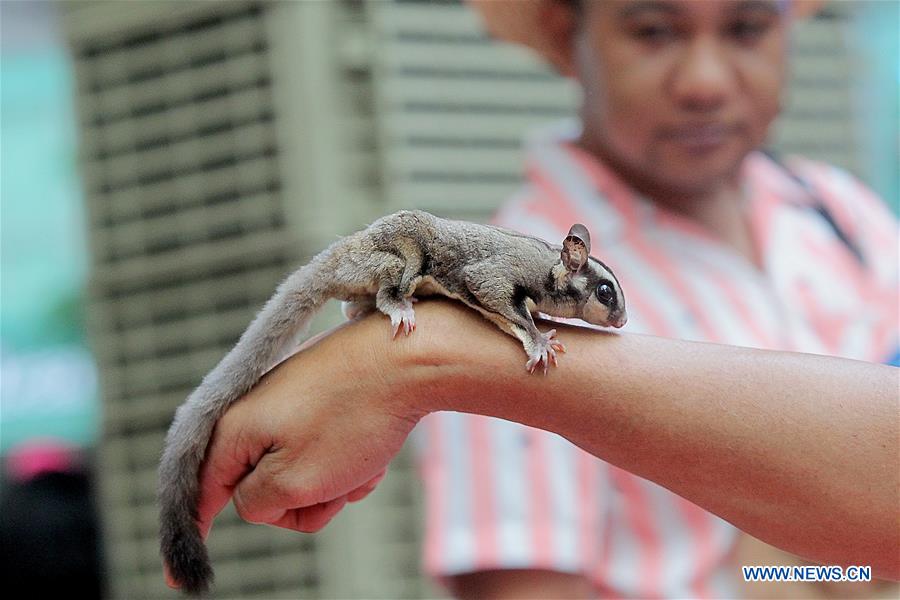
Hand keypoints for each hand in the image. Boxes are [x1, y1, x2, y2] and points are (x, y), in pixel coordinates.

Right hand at [188, 315, 425, 563]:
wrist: (409, 357)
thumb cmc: (353, 417)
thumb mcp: (295, 479)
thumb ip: (257, 502)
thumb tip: (254, 498)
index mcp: (234, 429)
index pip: (202, 492)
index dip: (192, 534)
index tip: (178, 579)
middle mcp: (254, 411)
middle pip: (262, 488)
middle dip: (302, 501)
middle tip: (334, 491)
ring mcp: (290, 401)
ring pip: (303, 472)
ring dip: (334, 482)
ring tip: (362, 465)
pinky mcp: (322, 396)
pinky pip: (328, 449)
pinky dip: (350, 460)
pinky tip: (374, 450)